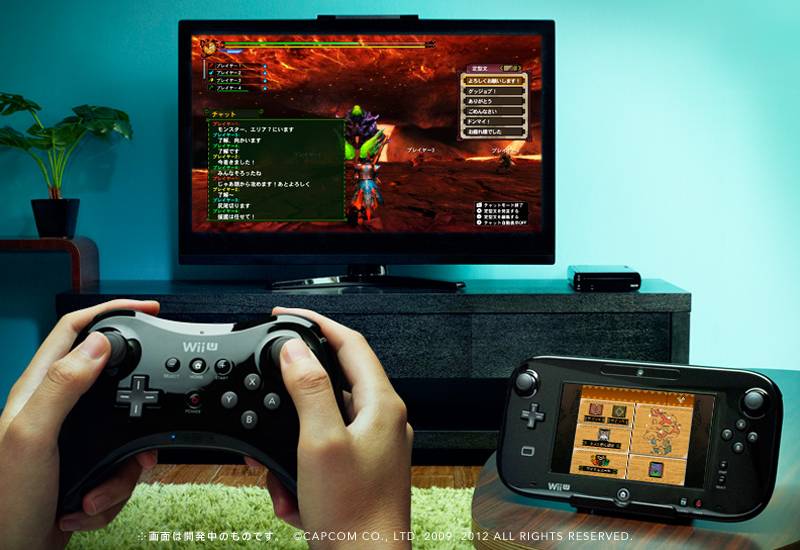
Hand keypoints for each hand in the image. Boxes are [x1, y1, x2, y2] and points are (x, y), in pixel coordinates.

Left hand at [0, 300, 160, 549]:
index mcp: (40, 389)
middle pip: (115, 383)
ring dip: (122, 470)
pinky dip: (112, 493)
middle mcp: (58, 410)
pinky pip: (121, 469)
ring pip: (126, 434)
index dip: (111, 311)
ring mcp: (73, 440)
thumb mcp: (33, 436)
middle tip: (150, 422)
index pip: (75, 331)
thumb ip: (64, 386)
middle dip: (137, 410)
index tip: (147, 310)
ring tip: (97, 491)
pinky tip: (86, 506)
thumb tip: (99, 342)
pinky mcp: (87, 468)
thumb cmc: (5, 500)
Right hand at [247, 307, 412, 548]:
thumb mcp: (320, 442)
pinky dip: (299, 468)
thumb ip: (309, 389)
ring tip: (281, 473)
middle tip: (269, 401)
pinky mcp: (358, 469)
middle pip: (331, 383)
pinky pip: (320, 453)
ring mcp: (371, 446)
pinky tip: (293, 496)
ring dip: (291, 442)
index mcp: (380, 404)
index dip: (318, 323)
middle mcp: (381, 420)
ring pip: (319, 423)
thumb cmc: (354, 513)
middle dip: (293, 397)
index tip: (288, 315)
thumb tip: (295, 348)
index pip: (350, 343)